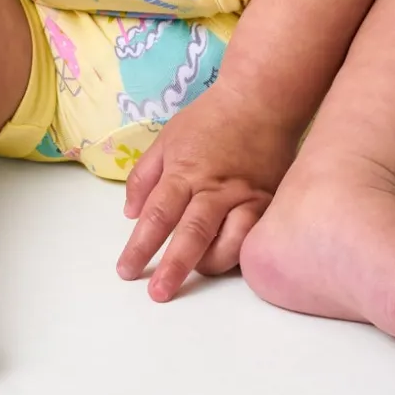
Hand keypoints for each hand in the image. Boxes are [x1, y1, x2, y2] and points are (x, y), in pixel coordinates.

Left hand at [116, 91, 297, 301]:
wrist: (259, 102)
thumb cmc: (209, 120)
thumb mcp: (167, 139)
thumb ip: (145, 176)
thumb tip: (130, 214)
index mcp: (184, 173)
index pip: (157, 216)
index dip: (140, 246)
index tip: (126, 271)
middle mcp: (214, 189)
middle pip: (191, 234)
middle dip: (173, 267)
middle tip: (157, 293)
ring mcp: (245, 198)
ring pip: (229, 243)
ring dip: (211, 265)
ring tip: (196, 274)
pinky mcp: (268, 204)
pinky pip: (256, 237)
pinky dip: (242, 254)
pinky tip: (231, 263)